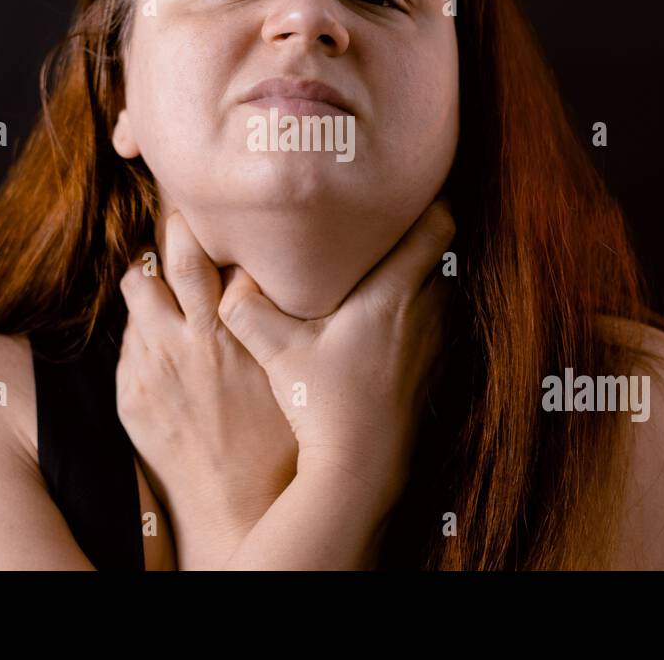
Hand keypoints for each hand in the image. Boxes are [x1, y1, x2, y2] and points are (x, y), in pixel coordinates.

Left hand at [115, 211, 297, 568]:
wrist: (236, 505)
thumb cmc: (277, 437)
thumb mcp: (290, 365)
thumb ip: (273, 313)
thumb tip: (275, 269)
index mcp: (231, 326)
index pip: (210, 248)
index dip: (207, 218)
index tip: (209, 199)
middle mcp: (187, 336)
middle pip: (167, 252)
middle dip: (173, 227)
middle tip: (180, 214)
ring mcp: (152, 362)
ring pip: (136, 290)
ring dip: (148, 278)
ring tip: (160, 274)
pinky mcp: (128, 390)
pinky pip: (128, 338)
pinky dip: (143, 328)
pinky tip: (160, 334)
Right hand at [217, 199, 455, 514]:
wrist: (359, 469)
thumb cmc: (320, 405)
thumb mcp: (275, 351)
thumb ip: (246, 308)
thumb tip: (225, 276)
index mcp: (393, 293)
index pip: (436, 226)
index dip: (427, 202)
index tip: (402, 192)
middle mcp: (424, 312)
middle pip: (438, 255)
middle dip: (414, 238)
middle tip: (380, 228)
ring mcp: (435, 344)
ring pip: (437, 290)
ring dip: (416, 278)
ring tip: (379, 272)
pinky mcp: (435, 373)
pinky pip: (435, 326)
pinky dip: (417, 316)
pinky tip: (382, 328)